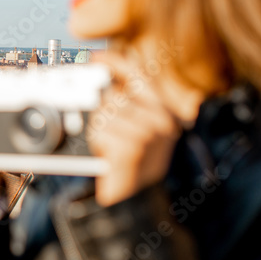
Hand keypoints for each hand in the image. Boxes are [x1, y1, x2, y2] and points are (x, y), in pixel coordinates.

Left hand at [87, 51, 182, 206]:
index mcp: (164, 110)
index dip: (115, 62)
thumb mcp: (132, 128)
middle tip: (100, 125)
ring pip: (105, 111)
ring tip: (107, 143)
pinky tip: (105, 151)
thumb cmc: (129, 162)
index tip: (96, 57)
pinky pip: (100, 128)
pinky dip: (96, 138)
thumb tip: (98, 73)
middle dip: (99, 107)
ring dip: (97, 127)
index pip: (139, 73)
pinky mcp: (134, 146)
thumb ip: (123, 101)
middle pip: (115, 93)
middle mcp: (163, 119)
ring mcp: (151, 133)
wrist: (134, 202)